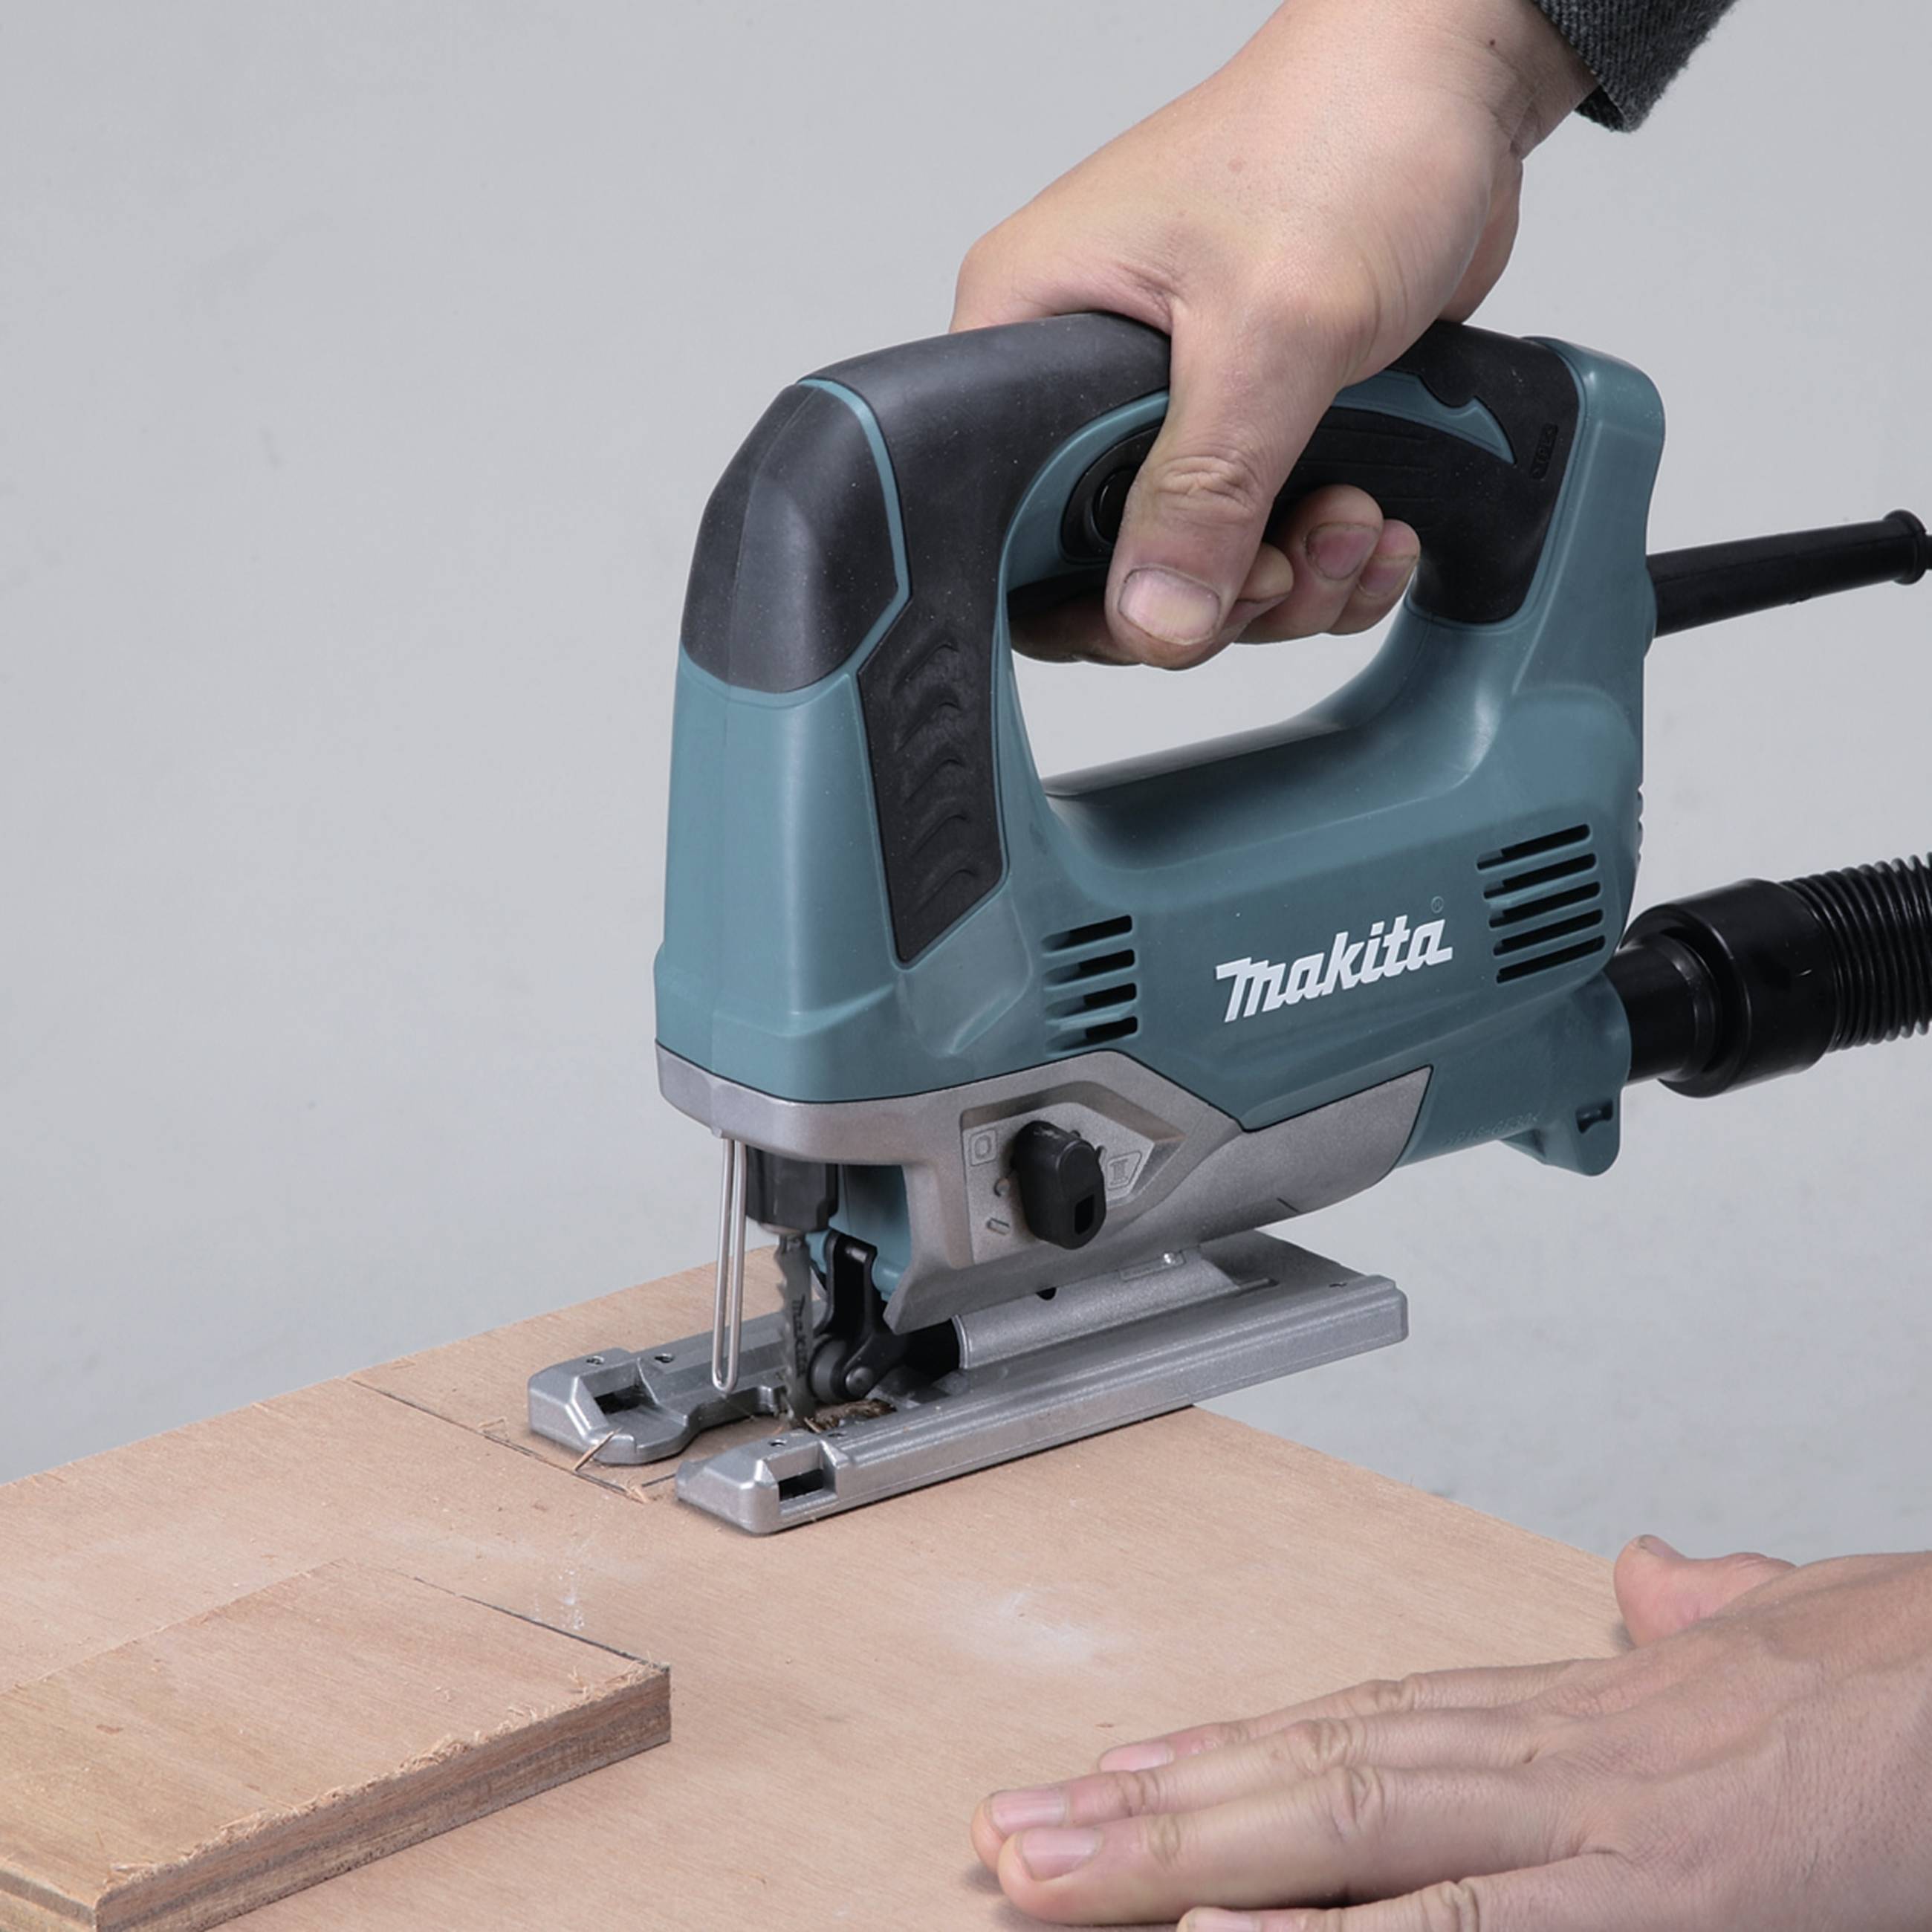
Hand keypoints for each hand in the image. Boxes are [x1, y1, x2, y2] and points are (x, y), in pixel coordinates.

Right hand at [952, 0, 1590, 665]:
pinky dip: (1332, 557)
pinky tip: (1382, 526)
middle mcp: (1085, 380)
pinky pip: (1270, 542)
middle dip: (1221, 591)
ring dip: (1297, 578)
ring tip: (1359, 518)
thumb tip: (1154, 623)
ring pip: (1204, 569)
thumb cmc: (1343, 135)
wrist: (1454, 89)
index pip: (1006, 525)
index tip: (1179, 609)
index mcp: (1033, 330)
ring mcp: (1173, 409)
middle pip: (1113, 568)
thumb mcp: (1270, 328)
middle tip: (1288, 559)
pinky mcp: (1253, 425)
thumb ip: (1207, 489)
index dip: (1087, 598)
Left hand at [971, 1536, 1931, 1927]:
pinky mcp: (1656, 1896)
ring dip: (1182, 1855)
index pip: (1354, 1723)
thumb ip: (1693, 1616)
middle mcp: (1553, 1750)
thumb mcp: (1782, 1634)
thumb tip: (1650, 1577)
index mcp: (1573, 1708)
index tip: (1106, 1773)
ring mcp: (1594, 1825)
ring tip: (1044, 1874)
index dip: (1220, 1751)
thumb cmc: (1904, 1678)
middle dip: (1146, 1811)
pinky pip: (1462, 1926)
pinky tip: (1215, 1931)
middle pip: (1309, 1771)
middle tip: (1005, 1835)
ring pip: (1344, 1827)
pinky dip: (1332, 1931)